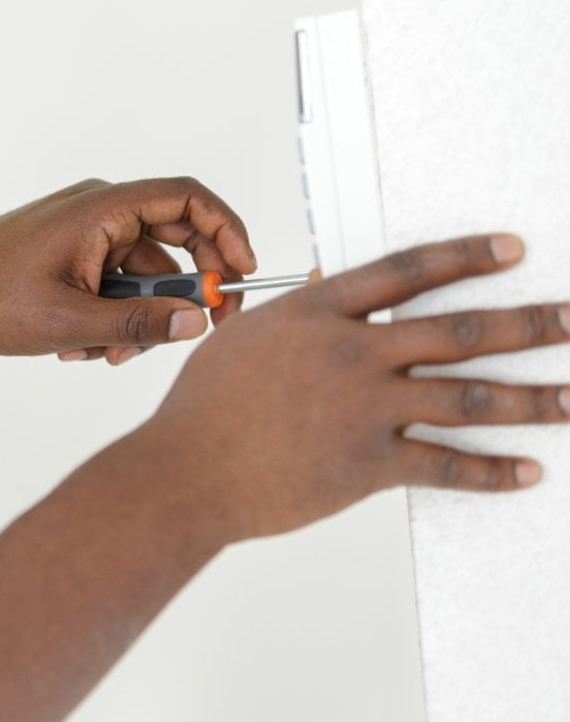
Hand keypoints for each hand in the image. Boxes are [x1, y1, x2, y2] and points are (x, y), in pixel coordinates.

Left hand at [0, 177, 257, 364]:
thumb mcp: (71, 322)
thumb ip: (141, 323)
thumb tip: (200, 323)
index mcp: (99, 207)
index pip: (186, 197)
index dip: (227, 231)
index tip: (244, 275)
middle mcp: (96, 209)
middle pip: (173, 240)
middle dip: (184, 294)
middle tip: (199, 332)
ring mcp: (83, 231)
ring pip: (142, 274)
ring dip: (137, 318)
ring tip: (102, 355)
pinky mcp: (70, 254)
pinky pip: (114, 282)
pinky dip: (110, 316)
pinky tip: (79, 348)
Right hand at [141, 234, 565, 541]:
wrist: (187, 472)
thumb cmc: (204, 408)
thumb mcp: (244, 338)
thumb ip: (295, 315)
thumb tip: (326, 289)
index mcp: (317, 314)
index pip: (408, 272)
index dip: (465, 257)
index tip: (513, 249)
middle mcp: (351, 353)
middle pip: (459, 330)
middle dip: (529, 324)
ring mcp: (364, 408)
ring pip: (469, 397)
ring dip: (534, 397)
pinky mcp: (370, 464)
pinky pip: (447, 465)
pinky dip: (494, 472)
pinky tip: (530, 470)